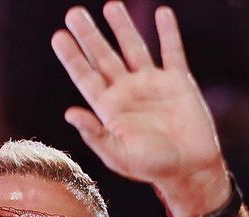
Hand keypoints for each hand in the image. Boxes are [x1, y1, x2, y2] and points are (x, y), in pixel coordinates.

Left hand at [52, 2, 229, 216]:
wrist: (190, 169)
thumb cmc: (152, 168)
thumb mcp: (119, 155)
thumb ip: (95, 134)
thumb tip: (69, 113)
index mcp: (110, 109)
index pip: (86, 77)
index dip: (72, 57)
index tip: (59, 36)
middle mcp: (127, 92)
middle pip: (104, 57)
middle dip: (89, 35)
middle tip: (74, 13)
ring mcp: (152, 85)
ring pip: (134, 48)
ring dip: (122, 27)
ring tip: (111, 5)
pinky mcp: (178, 82)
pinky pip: (172, 52)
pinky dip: (168, 32)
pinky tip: (161, 13)